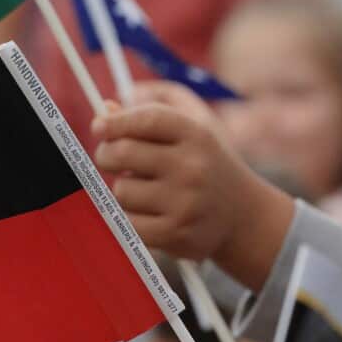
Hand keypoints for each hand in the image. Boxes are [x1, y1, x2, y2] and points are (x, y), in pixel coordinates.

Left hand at [92, 82, 293, 286]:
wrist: (243, 215)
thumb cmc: (206, 162)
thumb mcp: (194, 124)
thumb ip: (152, 107)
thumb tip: (105, 110)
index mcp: (196, 134)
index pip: (147, 119)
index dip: (115, 122)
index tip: (99, 127)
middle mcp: (192, 167)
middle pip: (122, 153)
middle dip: (106, 155)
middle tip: (109, 158)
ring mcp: (185, 203)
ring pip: (120, 191)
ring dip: (123, 190)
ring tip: (144, 190)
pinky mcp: (176, 234)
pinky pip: (127, 223)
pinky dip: (129, 218)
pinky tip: (148, 213)